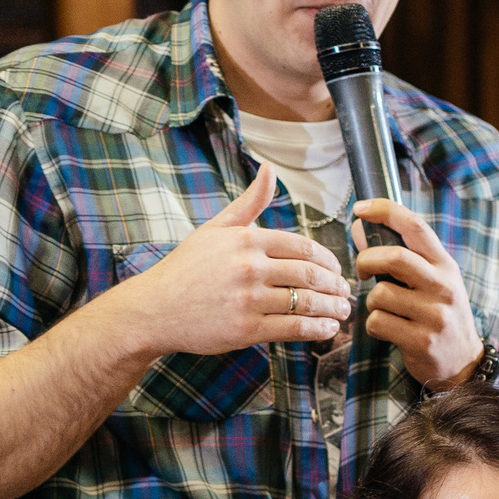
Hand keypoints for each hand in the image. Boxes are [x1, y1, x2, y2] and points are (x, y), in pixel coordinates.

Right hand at [106, 162, 349, 356]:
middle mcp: (249, 267)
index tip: (336, 270)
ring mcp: (248, 299)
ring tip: (342, 311)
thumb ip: (248, 202)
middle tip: (346, 292)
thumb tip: (270, 169)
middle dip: (336, 285)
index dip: (328, 261)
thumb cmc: (186, 268)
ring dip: (334, 308)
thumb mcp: (215, 229)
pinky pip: (295, 328)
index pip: (304, 247)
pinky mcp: (246, 330)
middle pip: (312, 275)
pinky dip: (319, 329)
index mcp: (245, 240)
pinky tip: (327, 329)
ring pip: (308, 303)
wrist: (152, 309)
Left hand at [352, 196, 483, 388]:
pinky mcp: (422, 340)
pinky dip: (374, 326)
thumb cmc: (439, 314)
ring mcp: (434, 315)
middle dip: (367, 261)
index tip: (360, 209)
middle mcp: (443, 287)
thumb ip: (400, 256)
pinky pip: (378, 323)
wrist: (464, 363)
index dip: (384, 211)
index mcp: (445, 266)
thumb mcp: (430, 281)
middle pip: (395, 257)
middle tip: (362, 271)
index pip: (415, 226)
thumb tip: (360, 228)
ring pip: (380, 294)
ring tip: (386, 311)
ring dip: (372, 302)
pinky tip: (390, 331)